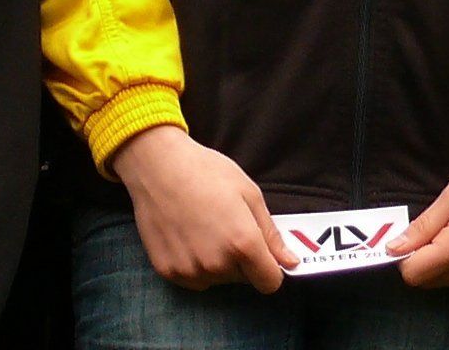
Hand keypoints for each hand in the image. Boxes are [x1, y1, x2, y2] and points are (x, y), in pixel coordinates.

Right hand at [112, 125, 297, 291]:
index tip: (264, 252)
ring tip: (206, 227)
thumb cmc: (207, 172)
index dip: (271, 268)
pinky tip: (189, 235)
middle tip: (229, 225)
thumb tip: (290, 262)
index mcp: (243, 244)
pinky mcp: (168, 272)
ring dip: (218, 262)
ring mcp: (190, 271)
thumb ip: (271, 233)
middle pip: (244, 279)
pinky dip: (196, 263)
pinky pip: (194, 278)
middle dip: (243, 259)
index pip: (270, 282)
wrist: (159, 167)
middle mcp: (217, 265)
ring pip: (218, 279)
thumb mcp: (249, 193)